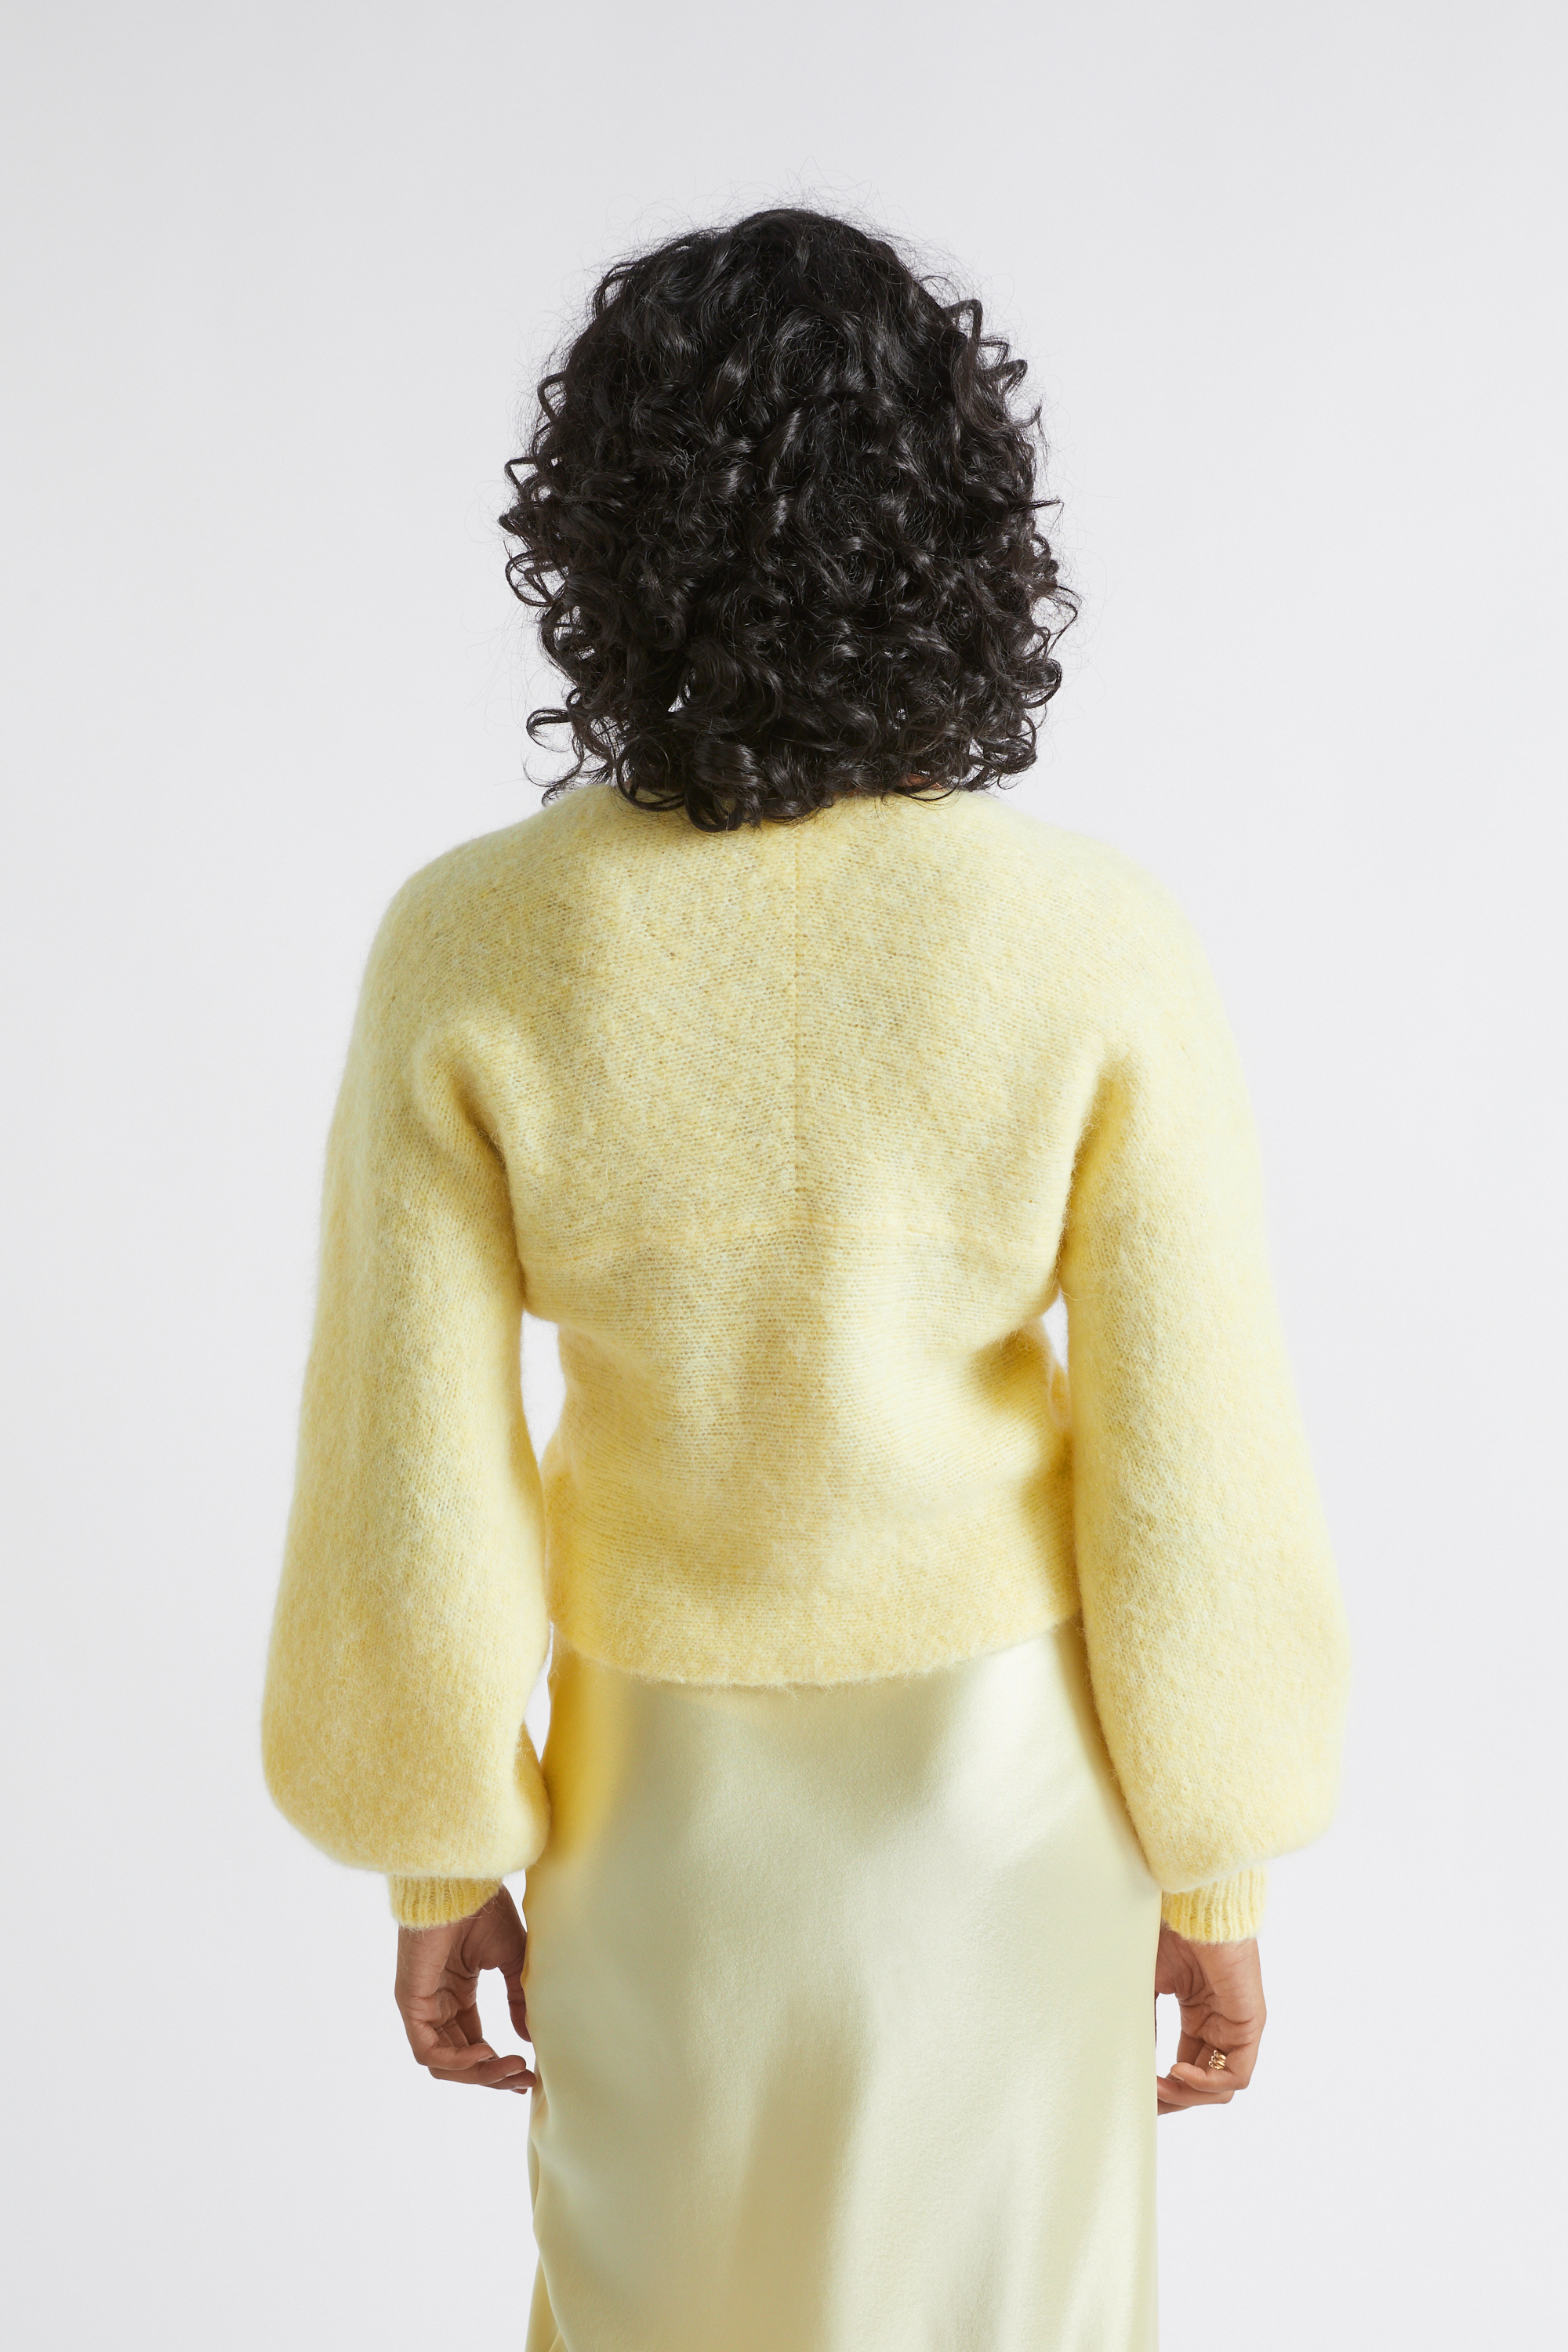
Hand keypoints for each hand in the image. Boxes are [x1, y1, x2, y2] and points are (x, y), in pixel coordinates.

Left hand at [394, 1885, 536, 2093]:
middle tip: (523, 2079)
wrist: (461, 1885)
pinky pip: (427, 2049)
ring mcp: (421, 2005)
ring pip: (443, 2062)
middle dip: (492, 2074)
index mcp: (457, 1992)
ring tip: (510, 2068)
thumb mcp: (511, 1960)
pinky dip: (456, 2060)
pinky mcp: (410, 2002)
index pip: (472, 2043)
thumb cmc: (483, 1910)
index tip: (527, 2075)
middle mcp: (437, 2003)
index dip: (497, 2064)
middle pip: (460, 2058)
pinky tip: (485, 2053)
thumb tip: (527, 2039)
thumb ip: (517, 1999)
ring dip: (478, 2073)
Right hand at [1155, 1923, 1264, 2114]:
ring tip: (1159, 2086)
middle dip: (1174, 2098)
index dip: (1165, 2088)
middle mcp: (1221, 2026)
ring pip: (1221, 2086)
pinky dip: (1206, 2082)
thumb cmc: (1171, 1933)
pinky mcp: (1249, 2024)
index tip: (1138, 2094)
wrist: (1192, 1907)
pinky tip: (1177, 2072)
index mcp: (1200, 2017)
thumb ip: (1144, 2024)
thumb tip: (1129, 2063)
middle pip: (1204, 2083)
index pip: (1188, 2068)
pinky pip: (1236, 2074)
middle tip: (1147, 2101)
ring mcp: (1237, 2027)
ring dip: (1188, 2095)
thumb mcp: (1148, 1985)